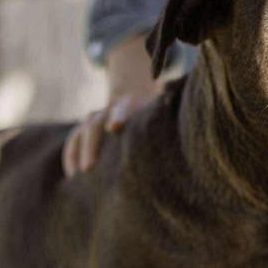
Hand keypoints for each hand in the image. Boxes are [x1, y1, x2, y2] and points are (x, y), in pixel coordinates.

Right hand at [62, 34, 160, 176]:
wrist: (141, 93)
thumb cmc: (160, 118)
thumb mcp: (166, 116)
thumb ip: (172, 126)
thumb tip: (196, 151)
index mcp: (136, 103)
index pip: (124, 107)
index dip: (119, 115)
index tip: (114, 127)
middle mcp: (114, 106)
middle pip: (97, 120)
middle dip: (92, 143)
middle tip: (90, 168)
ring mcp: (100, 114)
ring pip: (84, 128)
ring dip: (80, 150)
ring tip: (80, 175)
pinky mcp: (89, 125)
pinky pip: (74, 137)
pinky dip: (71, 154)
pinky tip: (72, 174)